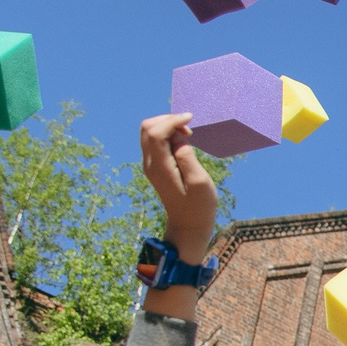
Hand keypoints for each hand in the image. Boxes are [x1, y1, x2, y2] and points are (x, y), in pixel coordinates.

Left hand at [138, 113, 219, 261]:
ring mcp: (150, 165)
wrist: (188, 226)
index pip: (156, 132)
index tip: (191, 119)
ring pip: (149, 132)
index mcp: (160, 167)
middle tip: (188, 129)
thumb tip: (178, 137)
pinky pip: (155, 141)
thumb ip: (186, 156)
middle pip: (147, 127)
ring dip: (167, 125)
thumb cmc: (199, 206)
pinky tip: (182, 141)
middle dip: (168, 120)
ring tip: (187, 134)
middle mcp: (150, 164)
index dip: (172, 120)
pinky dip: (167, 134)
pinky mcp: (155, 166)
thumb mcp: (199, 181)